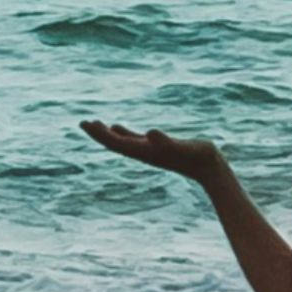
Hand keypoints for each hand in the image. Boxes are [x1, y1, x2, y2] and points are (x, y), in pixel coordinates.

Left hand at [79, 120, 220, 182]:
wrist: (209, 169)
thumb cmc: (198, 157)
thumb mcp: (183, 147)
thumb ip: (166, 141)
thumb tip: (151, 133)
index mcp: (145, 151)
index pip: (116, 143)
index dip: (100, 134)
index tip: (86, 124)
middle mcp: (144, 152)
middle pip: (115, 143)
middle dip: (98, 133)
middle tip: (82, 123)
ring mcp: (149, 151)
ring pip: (122, 142)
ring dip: (107, 134)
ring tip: (94, 125)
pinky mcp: (157, 148)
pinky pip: (134, 140)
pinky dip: (122, 133)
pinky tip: (117, 128)